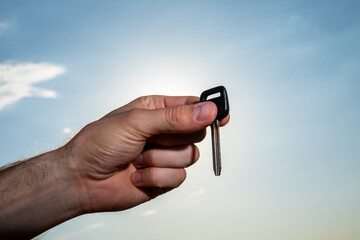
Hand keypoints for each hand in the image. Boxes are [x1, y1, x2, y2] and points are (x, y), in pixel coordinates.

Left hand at [66, 95, 229, 212]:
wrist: (82, 179)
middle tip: (154, 138)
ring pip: (190, 156)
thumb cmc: (99, 143)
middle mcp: (165, 131)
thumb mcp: (137, 122)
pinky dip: (156, 177)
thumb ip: (175, 118)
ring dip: (161, 159)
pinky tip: (137, 175)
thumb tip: (208, 111)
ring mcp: (165, 155)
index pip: (194, 106)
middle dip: (175, 138)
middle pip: (197, 132)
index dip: (209, 110)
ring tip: (138, 158)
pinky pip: (179, 177)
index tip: (222, 117)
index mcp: (158, 110)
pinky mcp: (164, 178)